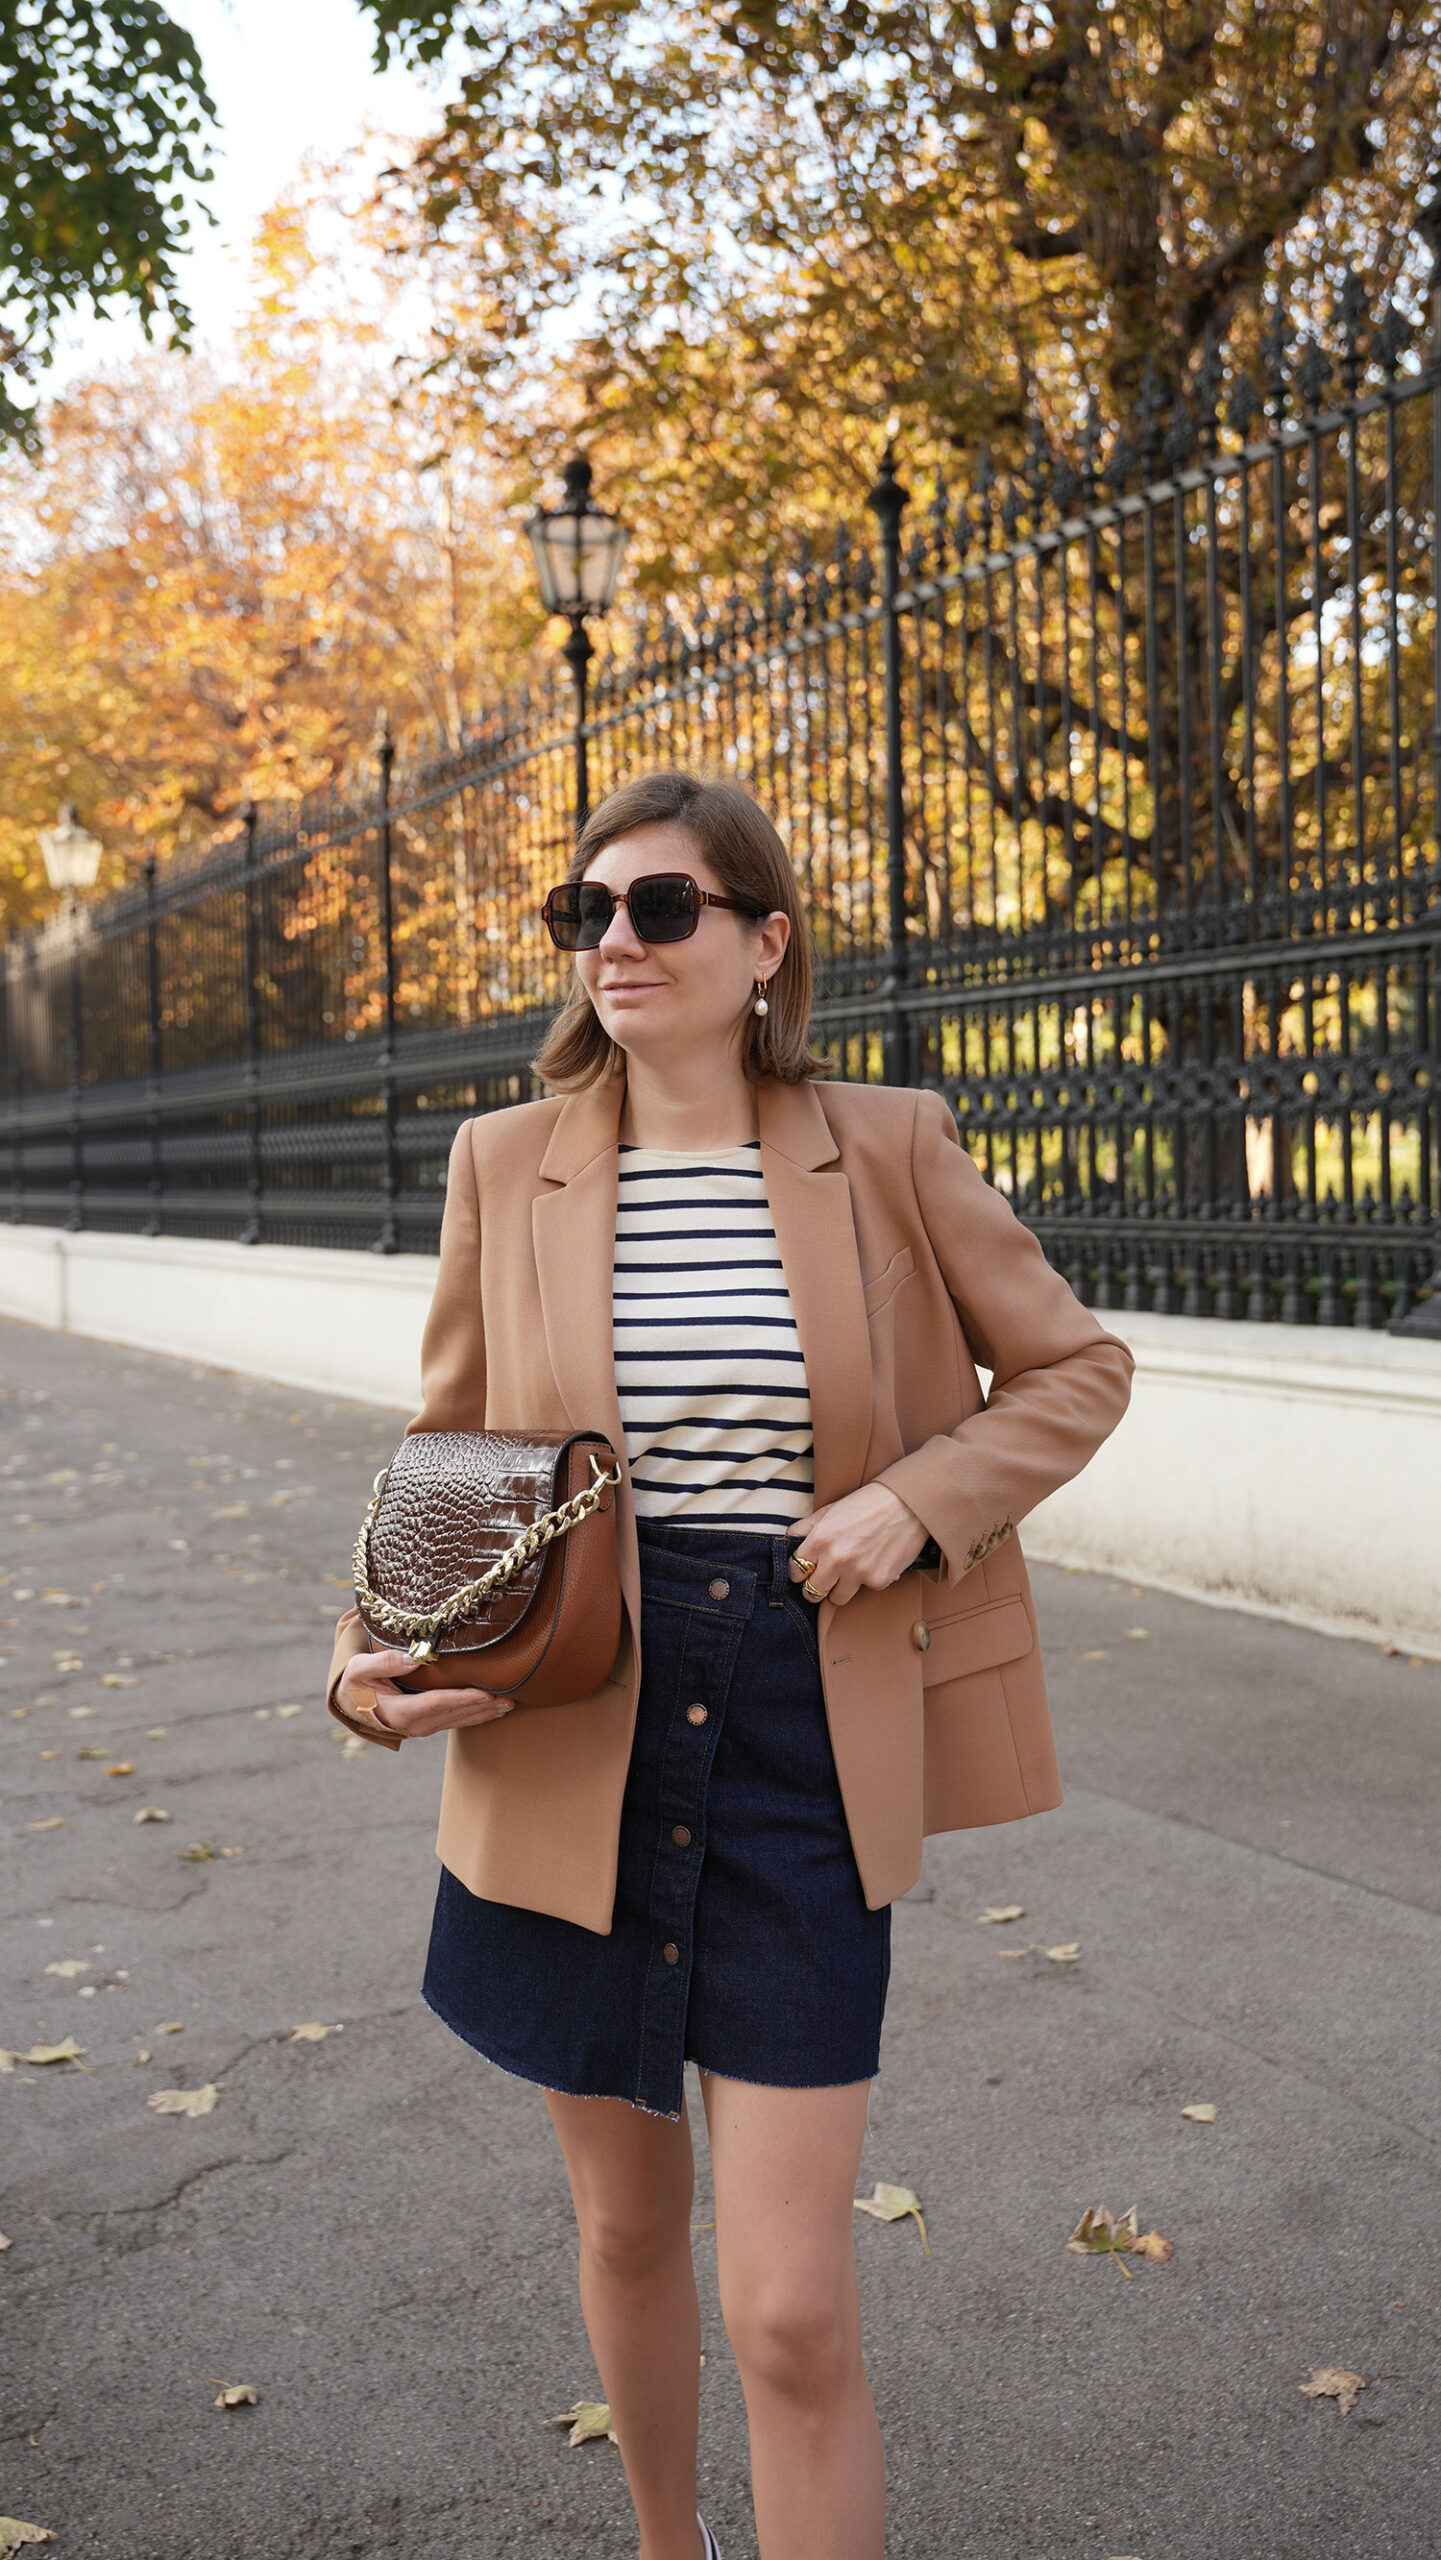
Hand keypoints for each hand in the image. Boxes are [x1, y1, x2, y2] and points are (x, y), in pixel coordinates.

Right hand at [337, 1647, 517, 1740]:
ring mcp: (422, 1727)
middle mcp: (414, 1725)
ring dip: (485, 1713)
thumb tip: (413, 1658)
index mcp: (398, 1712)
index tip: (486, 1693)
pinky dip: (477, 1715)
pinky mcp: (428, 1724)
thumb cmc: (355, 1684)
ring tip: (509, 1704)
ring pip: (459, 1720)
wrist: (350, 1704)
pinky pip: (456, 1721)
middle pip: (454, 1715)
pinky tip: (494, 1709)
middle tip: (510, 1698)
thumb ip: (383, 1663)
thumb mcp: (359, 1670)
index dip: (463, 1699)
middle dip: (483, 1707)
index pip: (437, 1704)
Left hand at [786, 1484, 928, 1607]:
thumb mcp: (831, 1509)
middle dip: (815, 1587)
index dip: (799, 1571)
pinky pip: (866, 1589)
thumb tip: (790, 1539)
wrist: (908, 1503)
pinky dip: (868, 1580)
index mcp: (821, 1539)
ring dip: (840, 1588)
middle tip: (822, 1580)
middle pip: (812, 1592)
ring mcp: (859, 1573)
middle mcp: (837, 1559)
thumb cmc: (868, 1503)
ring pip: (837, 1598)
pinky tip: (875, 1560)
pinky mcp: (880, 1580)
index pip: (795, 1571)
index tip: (805, 1570)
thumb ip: (806, 1527)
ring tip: (850, 1570)